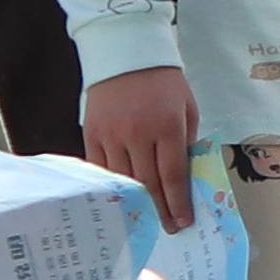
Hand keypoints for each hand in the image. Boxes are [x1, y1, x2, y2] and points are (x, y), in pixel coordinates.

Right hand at [83, 69, 200, 227]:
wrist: (125, 51)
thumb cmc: (163, 82)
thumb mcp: (187, 108)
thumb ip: (186, 141)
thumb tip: (184, 176)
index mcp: (167, 127)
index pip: (173, 175)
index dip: (178, 203)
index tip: (183, 221)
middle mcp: (138, 134)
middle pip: (149, 183)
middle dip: (160, 210)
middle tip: (167, 228)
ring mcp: (112, 135)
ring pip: (124, 180)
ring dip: (137, 204)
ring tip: (146, 219)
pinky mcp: (92, 134)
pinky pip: (100, 168)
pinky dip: (111, 186)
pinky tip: (120, 199)